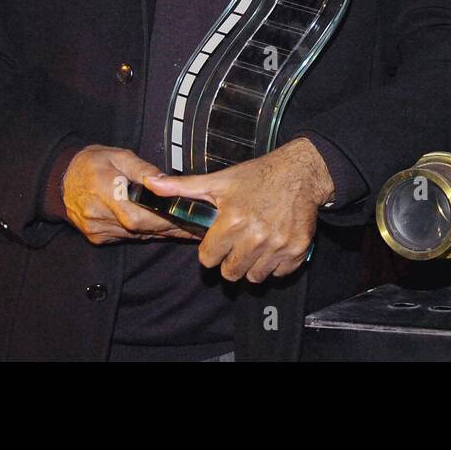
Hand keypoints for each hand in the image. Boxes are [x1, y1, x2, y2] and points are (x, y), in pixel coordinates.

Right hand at [61, 145, 198, 243]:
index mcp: (104, 190)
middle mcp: (98, 214)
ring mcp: (96, 228)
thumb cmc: (93, 163)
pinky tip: (158, 228)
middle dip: (166, 227)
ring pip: (134, 235)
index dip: (160, 219)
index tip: (183, 219)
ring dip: (157, 232)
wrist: (62, 178)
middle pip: (138, 228)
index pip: (135, 214)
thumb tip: (163, 180)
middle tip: (192, 227)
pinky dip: (142, 232)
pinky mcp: (96, 237)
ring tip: (182, 229)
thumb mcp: (119, 155)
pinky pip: (125, 237)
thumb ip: (143, 169)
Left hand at [143, 137, 334, 282]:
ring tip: (255, 244)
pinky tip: (273, 245)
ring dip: (252, 265)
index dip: (211, 250)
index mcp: (232, 221)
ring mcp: (278, 245)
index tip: (219, 239)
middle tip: (238, 243)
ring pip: (254, 277)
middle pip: (230, 273)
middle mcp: (255, 237)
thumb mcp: (219, 180)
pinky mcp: (297, 250)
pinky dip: (275, 264)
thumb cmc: (258, 176)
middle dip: (230, 261)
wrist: (301, 172)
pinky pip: (279, 273)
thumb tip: (150, 184)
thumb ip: (183, 187)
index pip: (208, 259)